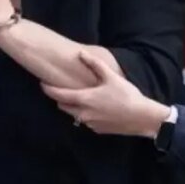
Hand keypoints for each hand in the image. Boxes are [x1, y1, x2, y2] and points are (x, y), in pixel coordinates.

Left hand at [41, 51, 170, 136]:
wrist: (142, 117)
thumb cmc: (127, 95)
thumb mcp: (111, 77)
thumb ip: (94, 64)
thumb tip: (80, 53)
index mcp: (84, 99)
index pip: (58, 95)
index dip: (48, 89)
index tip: (42, 83)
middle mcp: (83, 114)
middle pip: (63, 106)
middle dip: (60, 98)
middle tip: (63, 89)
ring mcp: (89, 124)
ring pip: (74, 114)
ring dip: (74, 107)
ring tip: (83, 97)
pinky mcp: (97, 130)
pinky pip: (86, 121)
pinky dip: (87, 114)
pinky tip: (98, 108)